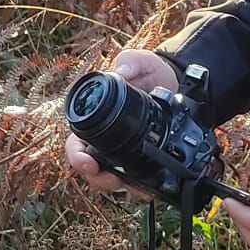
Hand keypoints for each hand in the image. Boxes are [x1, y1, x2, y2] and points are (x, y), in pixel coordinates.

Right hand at [62, 49, 179, 193]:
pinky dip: (138, 186)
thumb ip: (129, 62)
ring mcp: (120, 148)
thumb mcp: (139, 60)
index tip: (88, 162)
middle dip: (97, 178)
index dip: (77, 155)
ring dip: (119, 186)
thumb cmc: (148, 70)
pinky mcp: (139, 156)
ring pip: (109, 176)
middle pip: (89, 166)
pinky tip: (148, 189)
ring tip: (137, 189)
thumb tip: (121, 72)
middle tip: (113, 180)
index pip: (76, 141)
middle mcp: (102, 136)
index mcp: (94, 116)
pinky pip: (133, 176)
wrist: (173, 81)